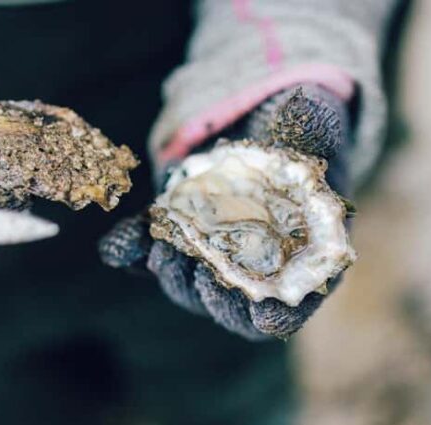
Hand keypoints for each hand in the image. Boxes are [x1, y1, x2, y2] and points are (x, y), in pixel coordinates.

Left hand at [99, 85, 349, 339]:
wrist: (255, 126)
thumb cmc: (298, 135)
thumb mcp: (312, 125)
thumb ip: (312, 125)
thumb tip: (306, 104)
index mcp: (303, 258)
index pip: (293, 306)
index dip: (279, 314)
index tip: (262, 313)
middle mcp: (255, 271)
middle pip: (233, 309)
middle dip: (214, 299)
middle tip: (200, 273)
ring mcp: (211, 261)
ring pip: (190, 289)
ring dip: (175, 278)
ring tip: (164, 251)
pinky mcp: (174, 242)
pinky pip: (148, 256)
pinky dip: (132, 251)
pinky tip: (118, 244)